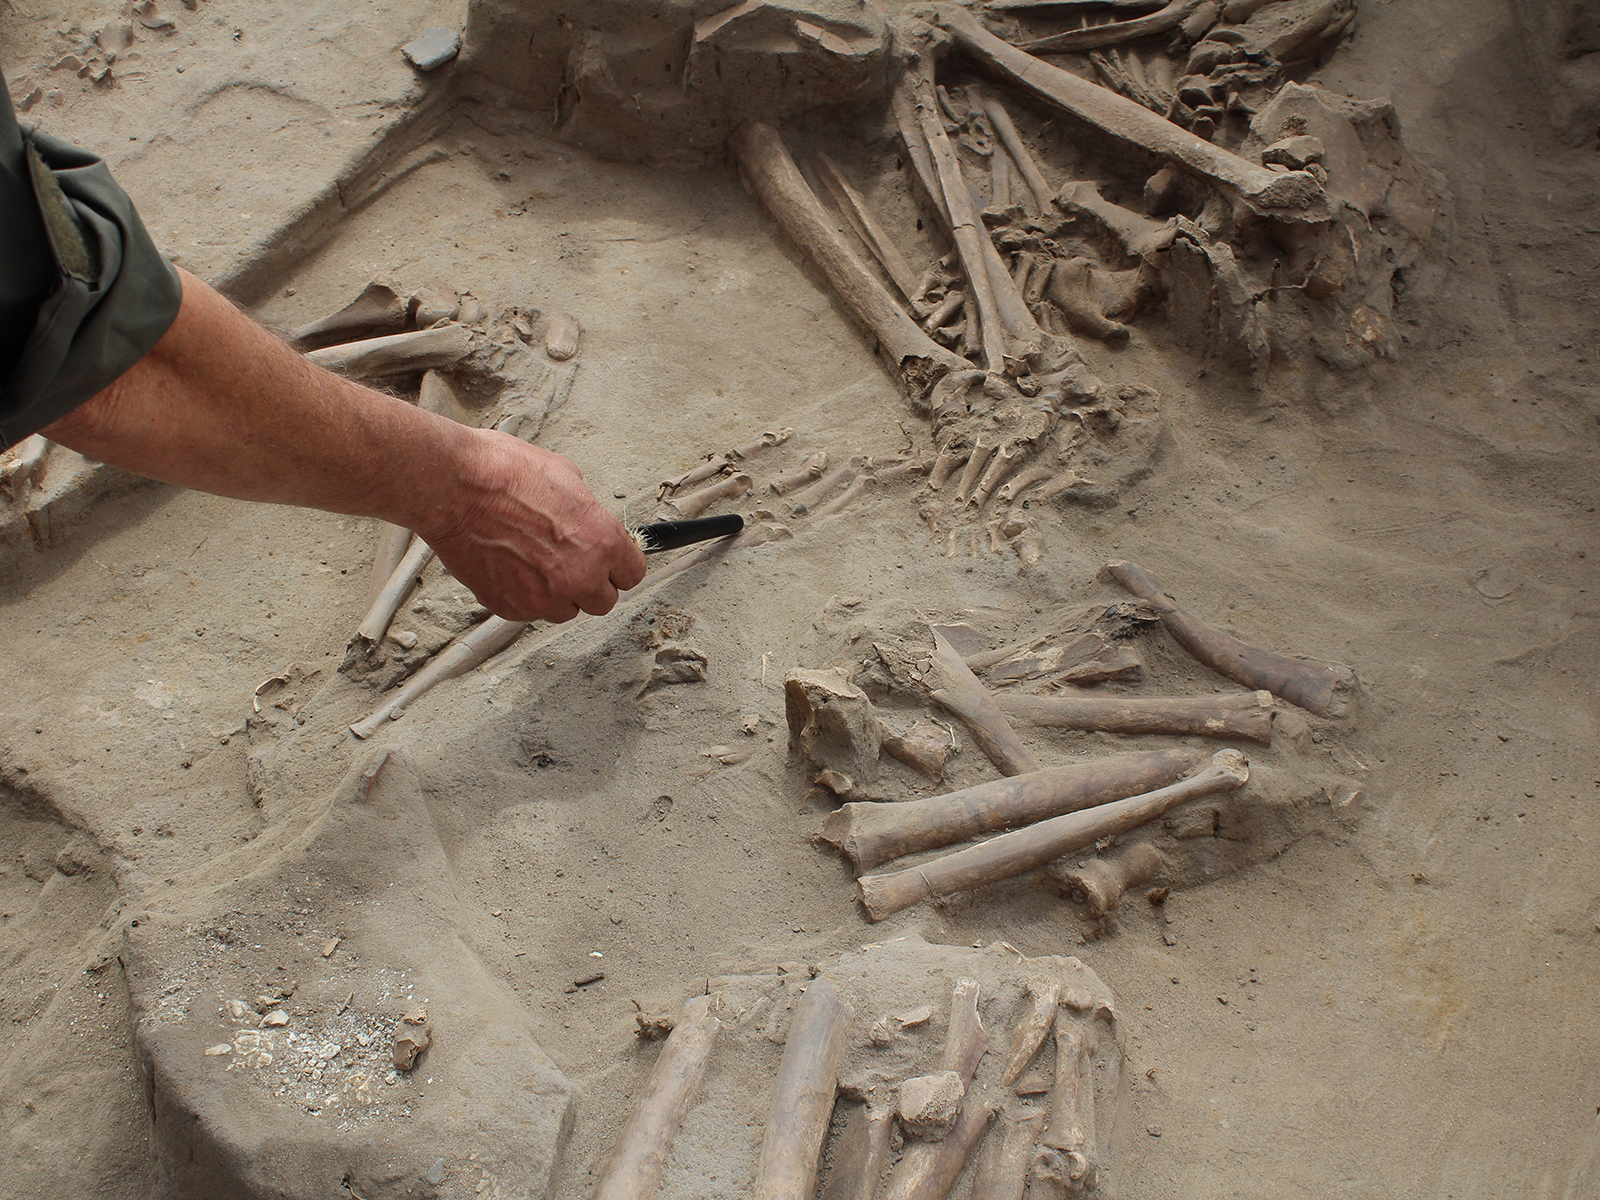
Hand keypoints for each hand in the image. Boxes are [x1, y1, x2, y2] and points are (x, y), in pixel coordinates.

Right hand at [421, 429, 645, 622]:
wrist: (454, 487)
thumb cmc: (503, 473)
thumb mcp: (565, 475)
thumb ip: (586, 511)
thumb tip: (587, 520)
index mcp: (602, 542)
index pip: (632, 575)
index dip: (619, 567)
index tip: (610, 564)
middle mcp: (579, 576)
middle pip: (603, 602)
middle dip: (590, 585)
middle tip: (570, 564)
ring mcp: (544, 597)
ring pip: (565, 611)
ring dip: (557, 594)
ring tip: (534, 564)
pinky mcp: (511, 607)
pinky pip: (529, 612)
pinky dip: (523, 596)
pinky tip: (509, 568)